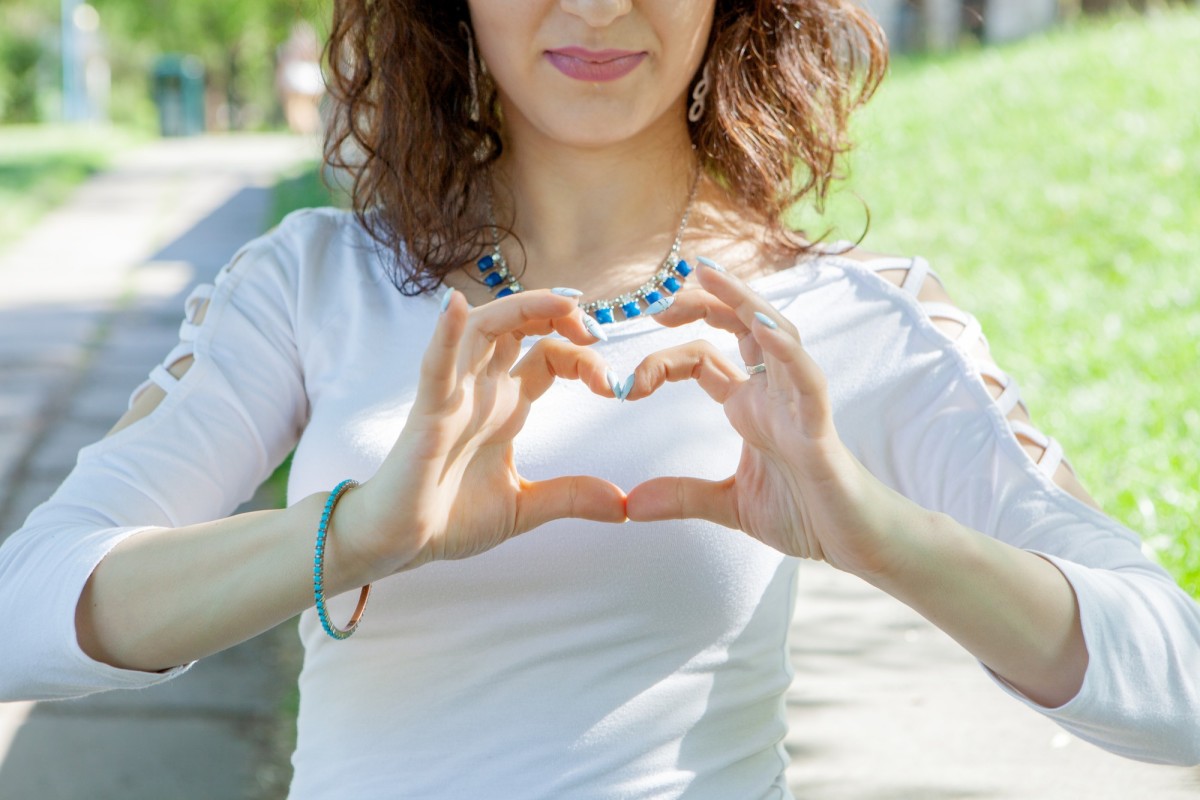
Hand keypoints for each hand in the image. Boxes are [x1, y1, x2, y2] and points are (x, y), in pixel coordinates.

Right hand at [340, 288, 627, 577]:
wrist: (400, 544)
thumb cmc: (450, 516)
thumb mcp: (525, 507)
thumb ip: (572, 498)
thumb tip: (625, 506)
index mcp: (506, 405)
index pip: (549, 355)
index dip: (583, 356)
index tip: (615, 385)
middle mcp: (481, 389)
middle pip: (518, 325)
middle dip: (557, 315)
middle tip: (594, 329)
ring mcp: (453, 396)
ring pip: (482, 329)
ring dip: (520, 309)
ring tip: (559, 305)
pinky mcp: (427, 413)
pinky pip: (435, 365)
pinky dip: (444, 333)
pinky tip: (455, 306)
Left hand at [625, 263, 904, 577]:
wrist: (857, 543)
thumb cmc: (806, 513)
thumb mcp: (728, 505)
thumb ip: (682, 498)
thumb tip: (629, 506)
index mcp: (750, 406)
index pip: (702, 358)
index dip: (663, 360)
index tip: (628, 386)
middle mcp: (773, 393)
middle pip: (739, 325)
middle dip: (701, 301)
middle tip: (659, 294)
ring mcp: (799, 404)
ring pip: (776, 333)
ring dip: (743, 301)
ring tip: (710, 275)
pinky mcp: (821, 427)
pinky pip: (806, 380)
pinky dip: (788, 352)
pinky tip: (763, 328)